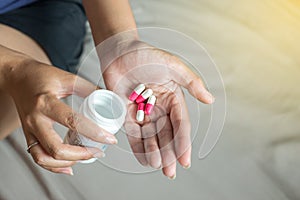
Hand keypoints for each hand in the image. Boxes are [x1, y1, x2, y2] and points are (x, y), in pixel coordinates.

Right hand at [6, 59, 116, 174]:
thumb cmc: (41, 76)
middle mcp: (35, 120)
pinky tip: (68, 166)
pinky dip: (53, 166)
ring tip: (85, 157)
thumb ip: (88, 88)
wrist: (17, 77)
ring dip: (67, 163)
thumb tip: (109, 98)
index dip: (94, 132)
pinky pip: (38, 157)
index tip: (109, 139)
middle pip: (56, 148)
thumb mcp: (67, 77)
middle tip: (98, 151)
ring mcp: (30, 130)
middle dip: (81, 155)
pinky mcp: (29, 135)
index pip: (72, 121)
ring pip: (44, 158)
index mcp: (46, 103)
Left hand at [101, 41, 213, 178]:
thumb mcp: (173, 66)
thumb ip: (191, 83)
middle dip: (169, 153)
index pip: (181, 124)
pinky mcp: (126, 113)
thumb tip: (210, 99)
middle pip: (166, 134)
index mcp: (173, 99)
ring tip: (158, 167)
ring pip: (151, 137)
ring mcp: (142, 112)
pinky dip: (138, 147)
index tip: (185, 160)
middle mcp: (159, 108)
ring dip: (155, 153)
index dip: (183, 142)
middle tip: (170, 172)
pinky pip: (133, 133)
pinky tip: (144, 160)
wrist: (119, 51)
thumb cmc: (147, 56)